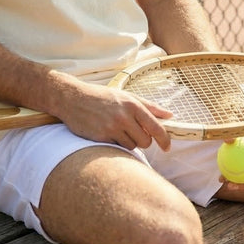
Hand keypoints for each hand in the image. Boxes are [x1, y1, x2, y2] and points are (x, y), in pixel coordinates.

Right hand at [56, 77, 172, 152]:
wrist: (72, 98)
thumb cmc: (101, 96)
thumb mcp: (126, 95)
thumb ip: (149, 106)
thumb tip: (170, 115)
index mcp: (132, 105)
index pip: (155, 127)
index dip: (164, 139)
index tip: (167, 147)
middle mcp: (123, 117)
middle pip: (145, 142)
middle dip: (143, 140)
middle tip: (133, 132)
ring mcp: (111, 128)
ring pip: (132, 147)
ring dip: (128, 142)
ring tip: (117, 129)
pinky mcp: (100, 138)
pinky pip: (117, 148)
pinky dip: (115, 143)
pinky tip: (107, 132)